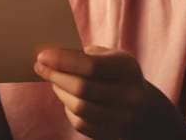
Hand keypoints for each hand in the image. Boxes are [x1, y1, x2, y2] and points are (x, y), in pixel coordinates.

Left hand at [34, 45, 153, 138]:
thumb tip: (52, 55)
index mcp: (128, 69)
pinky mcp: (113, 135)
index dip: (63, 60)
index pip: (91, 65)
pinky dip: (68, 109)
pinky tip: (66, 98)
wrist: (145, 108)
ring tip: (53, 80)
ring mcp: (123, 119)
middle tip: (40, 66)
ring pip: (79, 108)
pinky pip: (81, 124)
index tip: (42, 55)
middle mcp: (129, 96)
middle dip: (56, 76)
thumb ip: (86, 54)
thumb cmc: (118, 74)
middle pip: (82, 88)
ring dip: (60, 92)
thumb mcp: (112, 57)